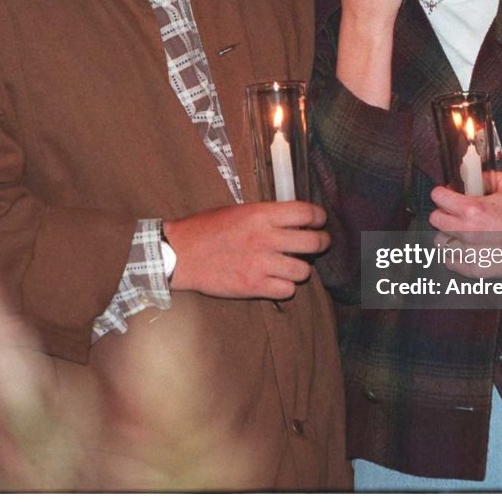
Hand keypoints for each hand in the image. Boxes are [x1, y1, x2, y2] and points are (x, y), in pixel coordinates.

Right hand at [164, 202, 329, 299]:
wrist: (181, 254)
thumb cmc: (206, 229)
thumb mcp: (238, 211)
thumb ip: (266, 215)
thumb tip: (293, 220)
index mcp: (261, 215)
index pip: (307, 213)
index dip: (319, 218)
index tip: (319, 222)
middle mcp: (265, 238)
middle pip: (313, 242)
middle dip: (321, 242)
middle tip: (317, 244)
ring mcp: (261, 264)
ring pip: (303, 270)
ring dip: (300, 269)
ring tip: (290, 266)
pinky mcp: (254, 286)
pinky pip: (287, 291)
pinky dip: (285, 287)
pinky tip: (276, 281)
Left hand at [429, 170, 501, 276]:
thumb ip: (487, 175)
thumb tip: (471, 177)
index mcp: (474, 209)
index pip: (438, 197)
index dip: (443, 193)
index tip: (448, 195)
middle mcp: (469, 232)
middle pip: (436, 220)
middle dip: (444, 213)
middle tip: (456, 213)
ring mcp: (472, 253)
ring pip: (440, 242)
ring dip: (448, 235)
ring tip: (462, 232)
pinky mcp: (477, 270)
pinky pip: (450, 262)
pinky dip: (455, 255)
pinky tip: (467, 248)